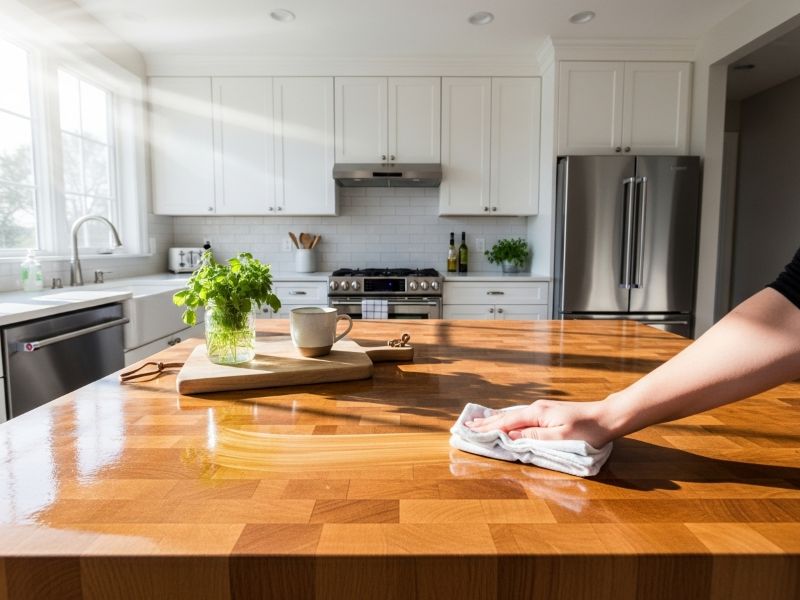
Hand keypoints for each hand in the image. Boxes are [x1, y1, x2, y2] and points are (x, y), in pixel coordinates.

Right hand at [465, 399, 616, 447]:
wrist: (607, 417)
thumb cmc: (587, 430)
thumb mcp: (561, 437)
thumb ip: (534, 437)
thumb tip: (510, 437)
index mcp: (536, 414)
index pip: (506, 422)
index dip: (487, 428)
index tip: (469, 431)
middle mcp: (536, 408)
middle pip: (505, 417)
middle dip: (485, 423)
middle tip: (466, 426)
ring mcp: (541, 409)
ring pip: (511, 415)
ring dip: (494, 420)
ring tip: (478, 422)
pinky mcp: (547, 412)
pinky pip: (520, 415)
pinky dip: (507, 418)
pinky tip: (504, 419)